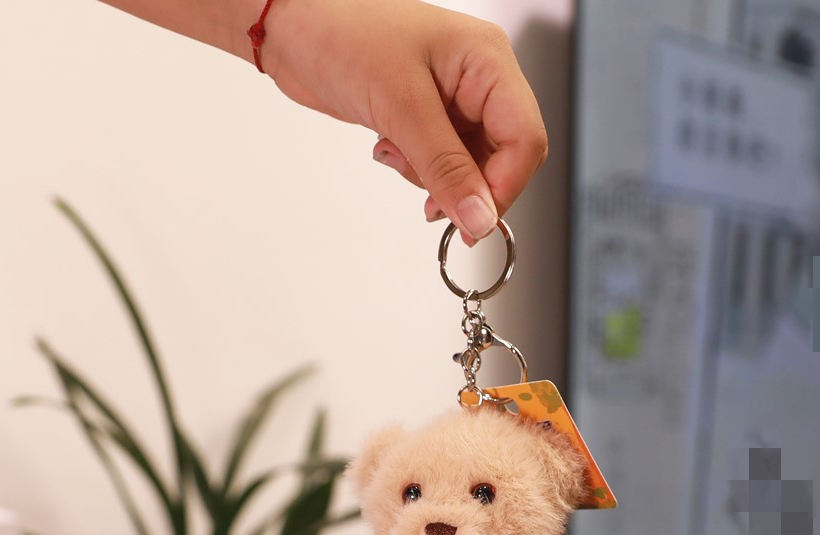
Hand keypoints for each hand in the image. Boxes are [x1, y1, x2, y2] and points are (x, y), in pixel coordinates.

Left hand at [261, 0, 547, 240]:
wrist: (294, 27)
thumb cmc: (342, 35)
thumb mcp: (400, 107)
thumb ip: (445, 168)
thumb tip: (480, 217)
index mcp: (487, 61)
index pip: (525, 139)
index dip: (505, 186)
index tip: (475, 221)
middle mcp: (479, 81)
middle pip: (504, 158)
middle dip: (468, 187)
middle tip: (433, 203)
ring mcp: (455, 101)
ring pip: (471, 168)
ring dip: (436, 179)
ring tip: (396, 154)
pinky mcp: (430, 119)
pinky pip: (443, 164)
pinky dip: (419, 171)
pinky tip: (390, 148)